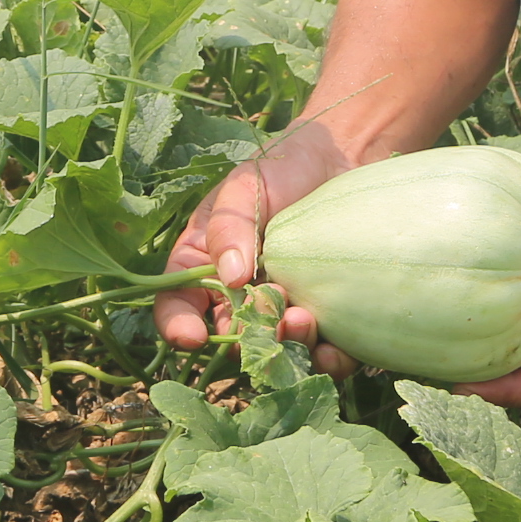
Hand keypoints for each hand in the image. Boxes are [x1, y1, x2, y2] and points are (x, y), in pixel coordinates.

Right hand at [156, 125, 357, 369]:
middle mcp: (241, 296)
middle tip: (272, 315)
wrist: (342, 159)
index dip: (178, 326)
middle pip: (231, 335)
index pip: (179, 303)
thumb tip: (232, 278)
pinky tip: (332, 351)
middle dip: (246, 337)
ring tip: (304, 321)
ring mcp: (284, 309)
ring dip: (286, 348)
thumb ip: (230, 229)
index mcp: (208, 266)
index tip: (193, 336)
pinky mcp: (327, 318)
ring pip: (276, 351)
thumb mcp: (243, 188)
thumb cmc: (281, 169)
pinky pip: (323, 354)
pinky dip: (326, 362)